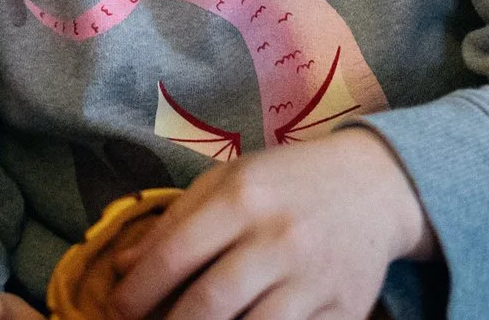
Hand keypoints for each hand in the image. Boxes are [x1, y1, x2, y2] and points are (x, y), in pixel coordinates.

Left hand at [108, 129, 434, 319]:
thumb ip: (175, 222)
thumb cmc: (286, 182)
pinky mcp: (344, 310)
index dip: (136, 291)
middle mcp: (279, 238)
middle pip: (210, 303)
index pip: (175, 254)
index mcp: (242, 197)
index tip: (115, 309)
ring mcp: (315, 279)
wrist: (373, 186)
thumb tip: (123, 267)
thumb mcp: (228, 181)